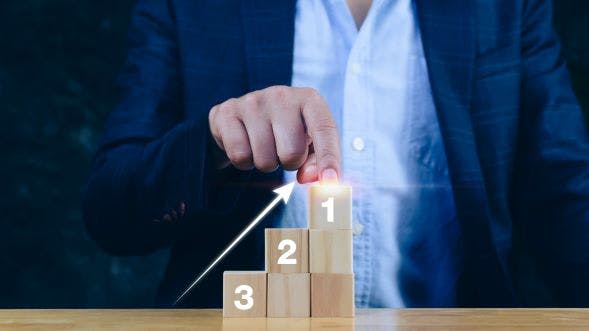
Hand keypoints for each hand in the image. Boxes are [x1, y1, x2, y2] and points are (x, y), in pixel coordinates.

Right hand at [208, 86, 339, 182]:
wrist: (246, 116)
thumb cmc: (286, 132)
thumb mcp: (308, 143)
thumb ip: (316, 162)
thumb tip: (309, 178)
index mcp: (309, 99)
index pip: (324, 129)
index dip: (329, 158)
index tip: (331, 182)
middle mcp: (282, 95)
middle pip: (291, 153)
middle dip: (288, 163)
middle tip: (282, 151)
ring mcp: (252, 101)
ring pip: (263, 159)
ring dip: (265, 163)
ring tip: (264, 146)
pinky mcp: (227, 111)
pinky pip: (239, 155)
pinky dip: (243, 162)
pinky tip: (246, 145)